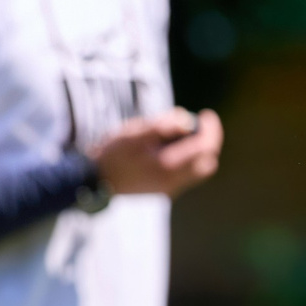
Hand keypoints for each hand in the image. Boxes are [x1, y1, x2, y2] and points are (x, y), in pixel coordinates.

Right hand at [89, 109, 223, 197]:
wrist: (95, 179)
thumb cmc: (113, 152)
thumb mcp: (134, 132)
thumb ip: (162, 126)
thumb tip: (187, 121)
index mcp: (168, 166)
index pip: (204, 149)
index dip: (210, 130)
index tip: (207, 114)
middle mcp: (172, 181)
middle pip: (207, 162)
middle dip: (208, 141)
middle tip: (200, 123)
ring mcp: (168, 188)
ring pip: (198, 170)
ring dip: (198, 150)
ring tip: (182, 133)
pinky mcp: (162, 190)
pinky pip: (186, 175)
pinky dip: (188, 159)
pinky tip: (171, 146)